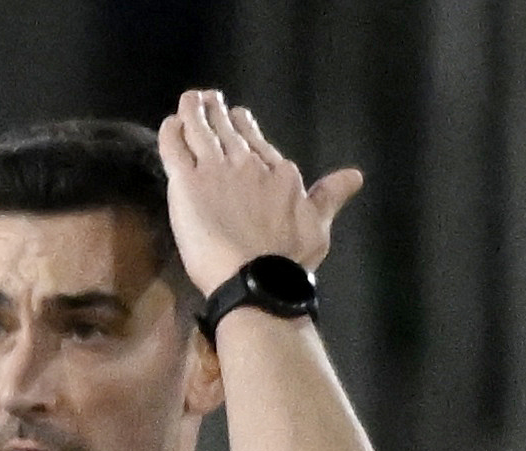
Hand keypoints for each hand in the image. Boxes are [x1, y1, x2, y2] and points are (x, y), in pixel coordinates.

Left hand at [157, 88, 362, 298]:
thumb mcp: (317, 223)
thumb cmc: (288, 258)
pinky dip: (172, 133)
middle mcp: (246, 163)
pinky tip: (170, 122)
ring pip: (201, 132)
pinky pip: (175, 149)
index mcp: (277, 172)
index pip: (256, 142)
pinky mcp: (187, 183)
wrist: (256, 275)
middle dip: (217, 114)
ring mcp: (215, 170)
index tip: (237, 115)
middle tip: (208, 100)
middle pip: (228, 131)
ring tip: (189, 100)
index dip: (244, 127)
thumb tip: (355, 176)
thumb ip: (329, 196)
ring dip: (194, 113)